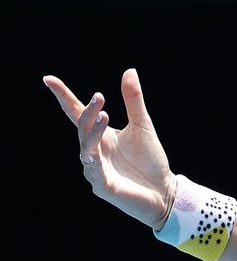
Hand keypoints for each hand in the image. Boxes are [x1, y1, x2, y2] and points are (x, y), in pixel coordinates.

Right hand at [43, 68, 176, 230]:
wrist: (164, 190)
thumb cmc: (150, 160)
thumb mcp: (143, 126)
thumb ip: (133, 101)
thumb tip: (129, 70)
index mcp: (101, 135)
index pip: (77, 113)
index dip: (63, 96)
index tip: (49, 79)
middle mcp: (94, 150)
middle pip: (82, 127)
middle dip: (88, 112)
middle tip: (100, 97)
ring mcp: (95, 169)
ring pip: (86, 148)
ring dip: (92, 132)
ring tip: (105, 115)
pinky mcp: (102, 186)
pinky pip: (93, 173)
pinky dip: (93, 162)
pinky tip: (94, 154)